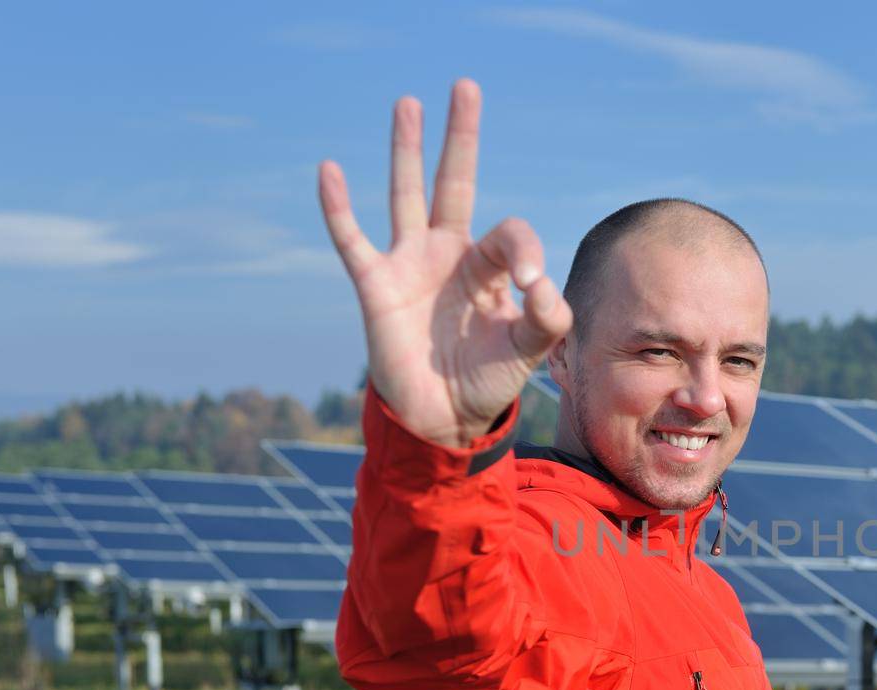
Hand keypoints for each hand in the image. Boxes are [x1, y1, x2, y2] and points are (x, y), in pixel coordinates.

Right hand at [317, 79, 571, 447]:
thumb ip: (547, 316)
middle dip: (460, 138)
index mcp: (489, 267)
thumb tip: (540, 281)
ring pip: (405, 194)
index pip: (510, 233)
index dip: (523, 249)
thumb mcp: (530, 349)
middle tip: (466, 87)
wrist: (446, 416)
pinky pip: (352, 239)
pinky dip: (338, 207)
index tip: (529, 284)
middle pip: (453, 182)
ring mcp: (410, 265)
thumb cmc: (490, 381)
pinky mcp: (376, 286)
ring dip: (406, 150)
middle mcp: (448, 255)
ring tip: (408, 102)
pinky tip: (329, 170)